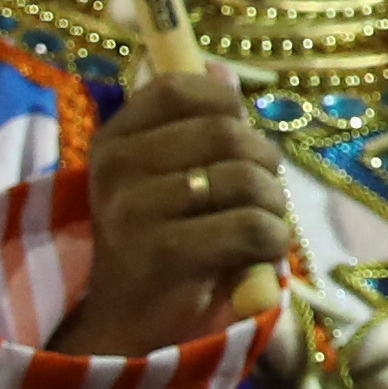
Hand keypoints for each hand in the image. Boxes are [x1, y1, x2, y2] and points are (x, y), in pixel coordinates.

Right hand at [52, 69, 290, 361]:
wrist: (131, 321)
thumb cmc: (162, 239)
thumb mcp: (169, 174)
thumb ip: (195, 122)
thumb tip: (221, 68)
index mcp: (114, 140)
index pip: (179, 87)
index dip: (225, 104)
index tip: (237, 135)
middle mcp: (116, 168)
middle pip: (227, 133)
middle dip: (264, 162)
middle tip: (262, 191)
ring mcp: (134, 210)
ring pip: (245, 180)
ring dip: (273, 205)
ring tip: (260, 225)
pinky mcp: (162, 253)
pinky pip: (251, 226)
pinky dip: (273, 240)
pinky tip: (260, 254)